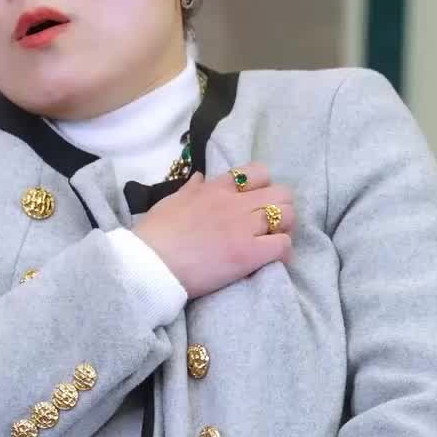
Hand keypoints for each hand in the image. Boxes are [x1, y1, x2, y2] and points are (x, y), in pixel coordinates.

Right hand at [135, 163, 293, 298]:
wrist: (149, 264)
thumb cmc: (154, 235)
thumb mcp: (171, 201)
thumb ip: (190, 189)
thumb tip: (199, 177)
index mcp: (215, 188)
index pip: (257, 172)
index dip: (265, 187)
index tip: (257, 203)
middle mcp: (234, 203)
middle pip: (281, 193)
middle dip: (281, 208)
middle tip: (270, 226)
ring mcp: (243, 228)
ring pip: (287, 215)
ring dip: (285, 228)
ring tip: (272, 242)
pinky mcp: (247, 254)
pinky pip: (283, 245)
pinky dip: (283, 252)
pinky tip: (273, 260)